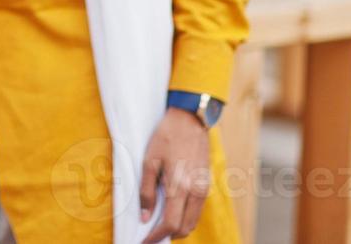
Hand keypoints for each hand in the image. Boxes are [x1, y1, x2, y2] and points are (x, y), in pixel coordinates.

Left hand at [140, 108, 211, 241]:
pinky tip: (172, 212)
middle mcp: (195, 191)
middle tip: (151, 235)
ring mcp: (203, 188)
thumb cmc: (166, 137)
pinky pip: (197, 210)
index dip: (156, 236)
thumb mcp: (149, 161)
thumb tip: (144, 216)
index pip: (170, 223)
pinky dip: (185, 218)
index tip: (144, 240)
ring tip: (159, 225)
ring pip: (192, 221)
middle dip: (167, 235)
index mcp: (179, 186)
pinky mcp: (206, 184)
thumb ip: (146, 191)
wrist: (190, 119)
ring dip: (178, 228)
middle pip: (184, 227)